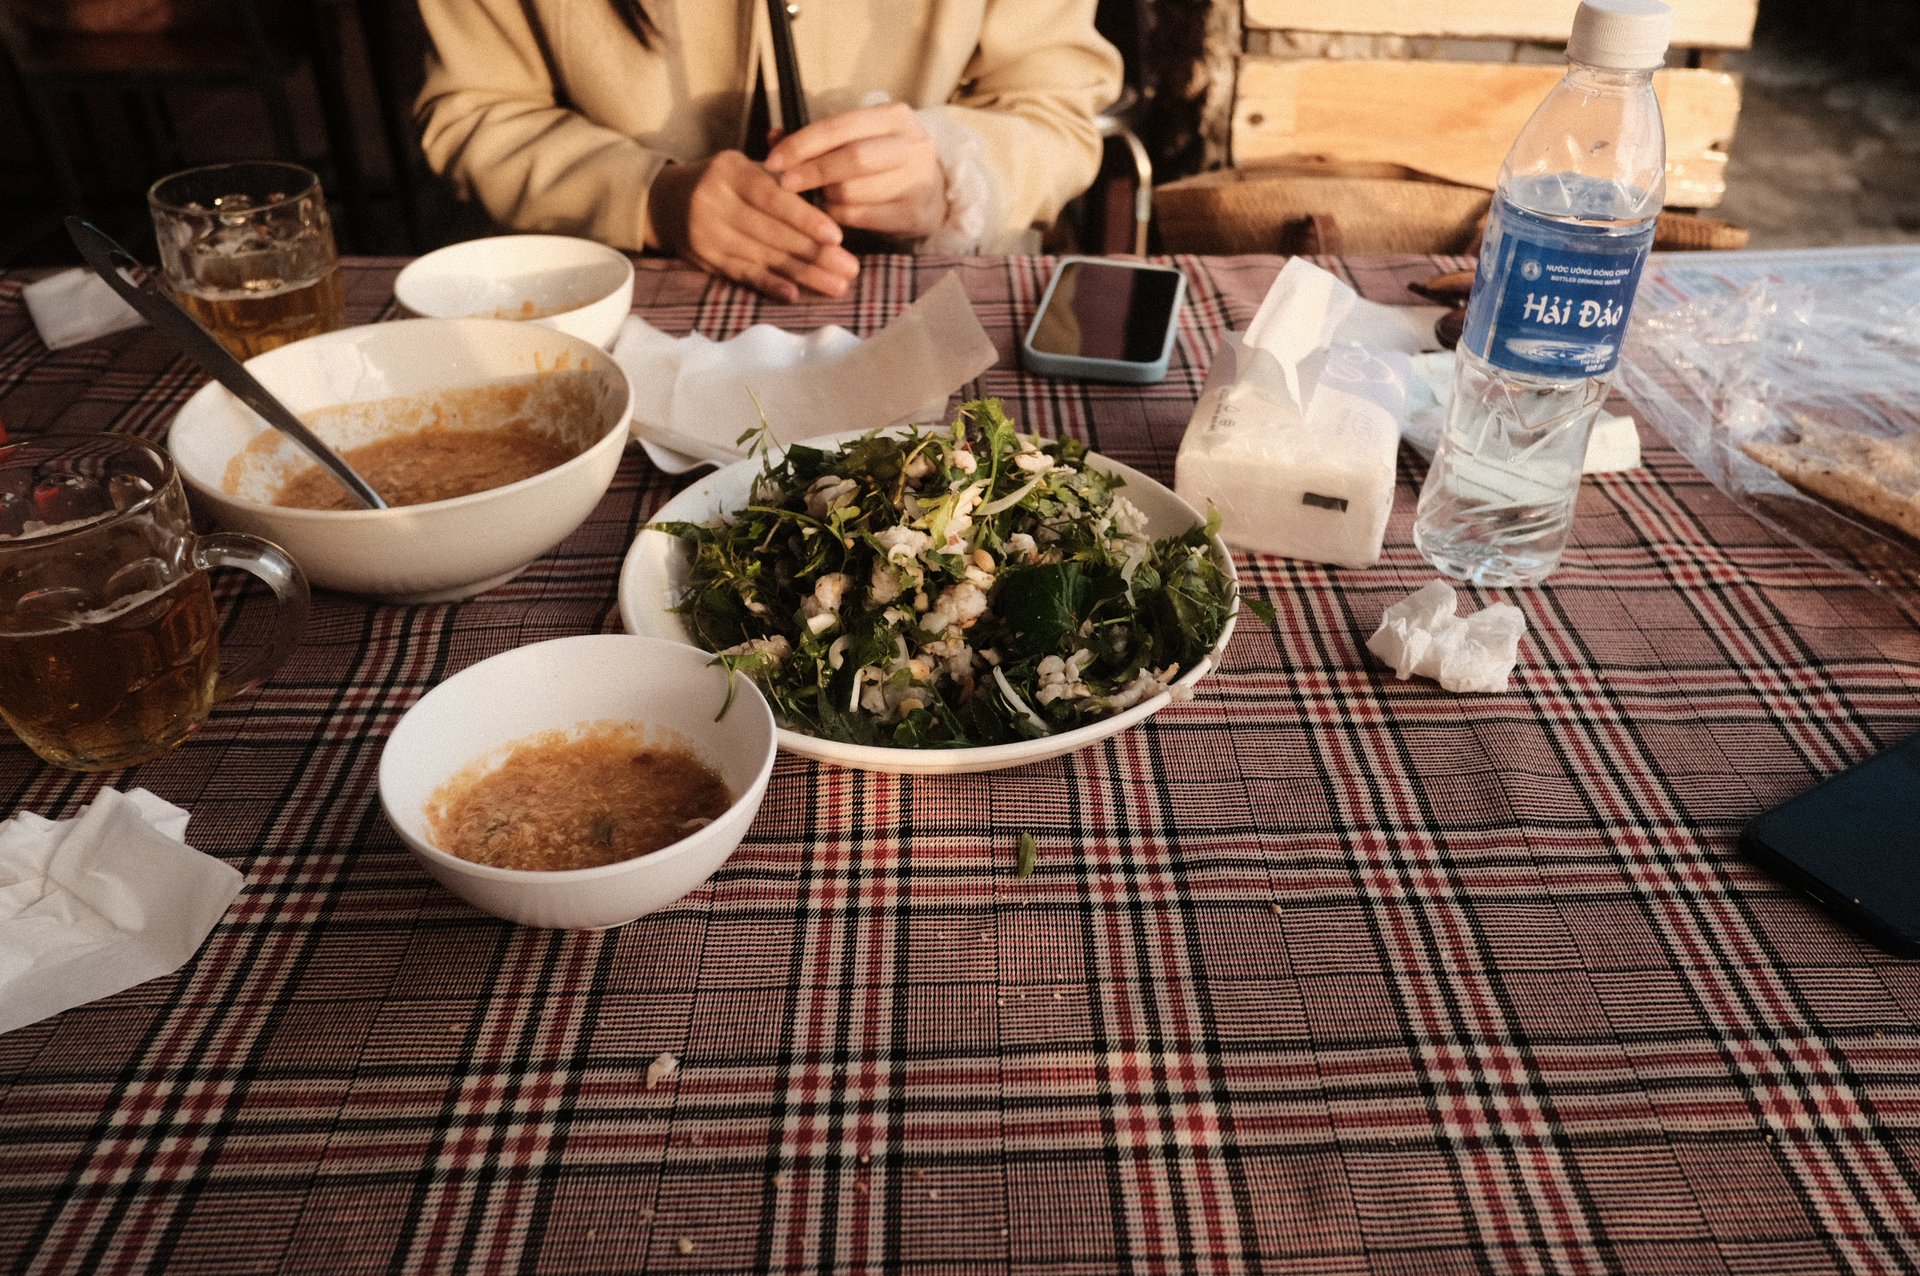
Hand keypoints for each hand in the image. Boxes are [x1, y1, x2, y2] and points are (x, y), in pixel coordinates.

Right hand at [645, 150, 859, 302]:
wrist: (666, 201)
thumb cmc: (723, 182)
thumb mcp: (745, 165)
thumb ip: (782, 174)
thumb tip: (829, 178)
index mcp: (730, 171)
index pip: (773, 197)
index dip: (805, 218)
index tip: (837, 236)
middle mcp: (715, 202)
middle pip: (772, 232)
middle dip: (815, 253)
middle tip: (850, 269)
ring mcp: (708, 234)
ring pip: (762, 257)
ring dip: (803, 275)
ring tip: (836, 286)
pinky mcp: (706, 259)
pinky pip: (743, 274)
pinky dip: (770, 285)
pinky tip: (794, 296)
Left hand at [765, 103, 948, 240]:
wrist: (934, 193)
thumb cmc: (884, 162)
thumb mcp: (858, 138)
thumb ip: (817, 137)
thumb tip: (773, 136)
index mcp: (894, 117)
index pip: (840, 126)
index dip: (802, 143)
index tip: (774, 160)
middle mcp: (912, 144)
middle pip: (852, 158)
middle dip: (812, 171)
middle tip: (785, 184)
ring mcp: (918, 181)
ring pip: (854, 191)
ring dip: (825, 198)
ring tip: (815, 198)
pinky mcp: (915, 214)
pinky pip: (861, 218)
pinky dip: (839, 217)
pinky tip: (832, 215)